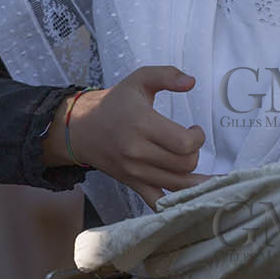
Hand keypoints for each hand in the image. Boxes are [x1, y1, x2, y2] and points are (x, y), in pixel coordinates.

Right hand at [61, 65, 208, 208]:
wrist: (81, 128)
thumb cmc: (114, 103)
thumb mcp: (139, 80)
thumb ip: (167, 75)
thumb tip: (191, 82)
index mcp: (142, 124)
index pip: (185, 143)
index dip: (198, 137)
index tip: (195, 129)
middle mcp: (137, 151)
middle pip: (185, 165)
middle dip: (195, 153)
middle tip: (189, 143)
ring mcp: (134, 171)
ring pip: (179, 186)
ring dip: (194, 177)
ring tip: (193, 163)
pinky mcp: (132, 184)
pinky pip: (158, 202)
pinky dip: (176, 204)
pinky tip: (189, 196)